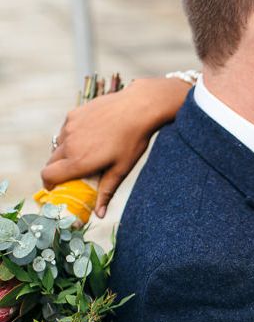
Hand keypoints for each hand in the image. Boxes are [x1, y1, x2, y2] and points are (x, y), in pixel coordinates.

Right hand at [41, 77, 190, 216]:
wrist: (138, 107)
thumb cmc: (132, 141)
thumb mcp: (121, 169)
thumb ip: (106, 191)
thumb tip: (98, 214)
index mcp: (78, 160)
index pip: (48, 176)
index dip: (49, 184)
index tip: (56, 188)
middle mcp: (69, 143)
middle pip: (51, 162)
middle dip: (58, 171)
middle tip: (74, 174)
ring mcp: (69, 127)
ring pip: (58, 145)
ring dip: (66, 153)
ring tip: (87, 155)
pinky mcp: (73, 114)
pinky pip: (66, 130)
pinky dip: (72, 137)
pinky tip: (91, 137)